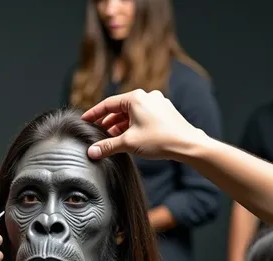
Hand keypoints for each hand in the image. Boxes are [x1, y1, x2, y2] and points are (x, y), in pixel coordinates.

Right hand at [81, 89, 203, 160]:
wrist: (187, 145)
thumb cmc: (160, 140)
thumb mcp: (128, 143)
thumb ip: (108, 146)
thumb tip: (92, 152)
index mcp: (135, 98)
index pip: (107, 104)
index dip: (94, 114)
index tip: (85, 120)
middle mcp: (147, 96)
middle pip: (120, 108)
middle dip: (108, 122)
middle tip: (98, 134)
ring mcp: (157, 103)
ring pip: (132, 113)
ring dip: (120, 125)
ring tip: (113, 139)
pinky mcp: (164, 112)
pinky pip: (143, 116)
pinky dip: (133, 125)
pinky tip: (129, 137)